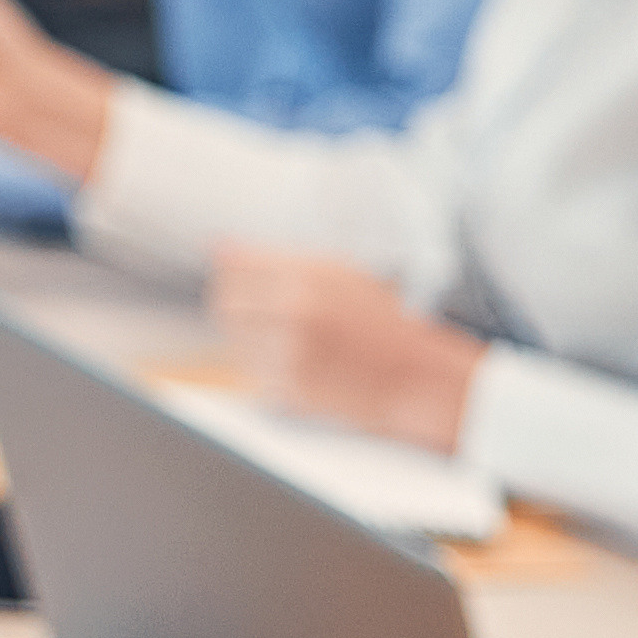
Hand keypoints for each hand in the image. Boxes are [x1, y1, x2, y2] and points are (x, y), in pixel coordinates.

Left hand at [213, 243, 485, 450]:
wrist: (419, 379)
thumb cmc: (381, 325)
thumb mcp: (339, 276)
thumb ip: (278, 261)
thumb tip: (219, 248)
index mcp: (308, 274)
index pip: (234, 266)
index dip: (234, 277)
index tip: (245, 286)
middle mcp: (296, 309)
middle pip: (225, 303)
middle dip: (238, 311)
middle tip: (265, 320)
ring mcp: (290, 350)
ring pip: (235, 343)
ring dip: (253, 344)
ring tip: (296, 346)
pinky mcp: (290, 388)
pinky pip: (254, 375)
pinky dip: (270, 373)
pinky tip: (306, 369)